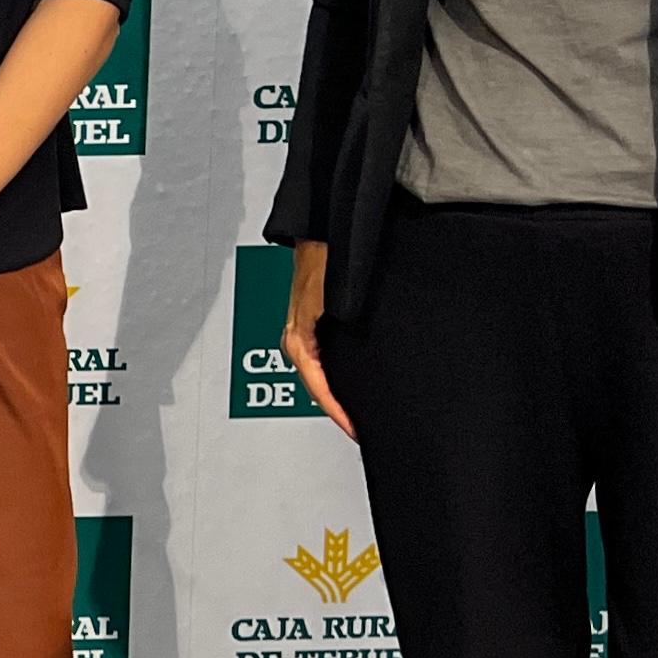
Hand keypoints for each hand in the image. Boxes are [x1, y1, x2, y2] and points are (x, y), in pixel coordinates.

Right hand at [281, 239, 354, 438]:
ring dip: (335, 392)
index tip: (353, 428)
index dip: (337, 411)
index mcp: (299, 337)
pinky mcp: (313, 321)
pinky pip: (321, 359)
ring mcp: (304, 329)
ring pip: (318, 373)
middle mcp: (297, 336)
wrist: (324, 229)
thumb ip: (336, 331)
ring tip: (358, 409)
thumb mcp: (335, 298)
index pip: (318, 387)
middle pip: (316, 386)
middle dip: (337, 408)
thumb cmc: (328, 256)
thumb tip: (354, 363)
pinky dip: (334, 375)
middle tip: (360, 427)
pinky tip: (352, 377)